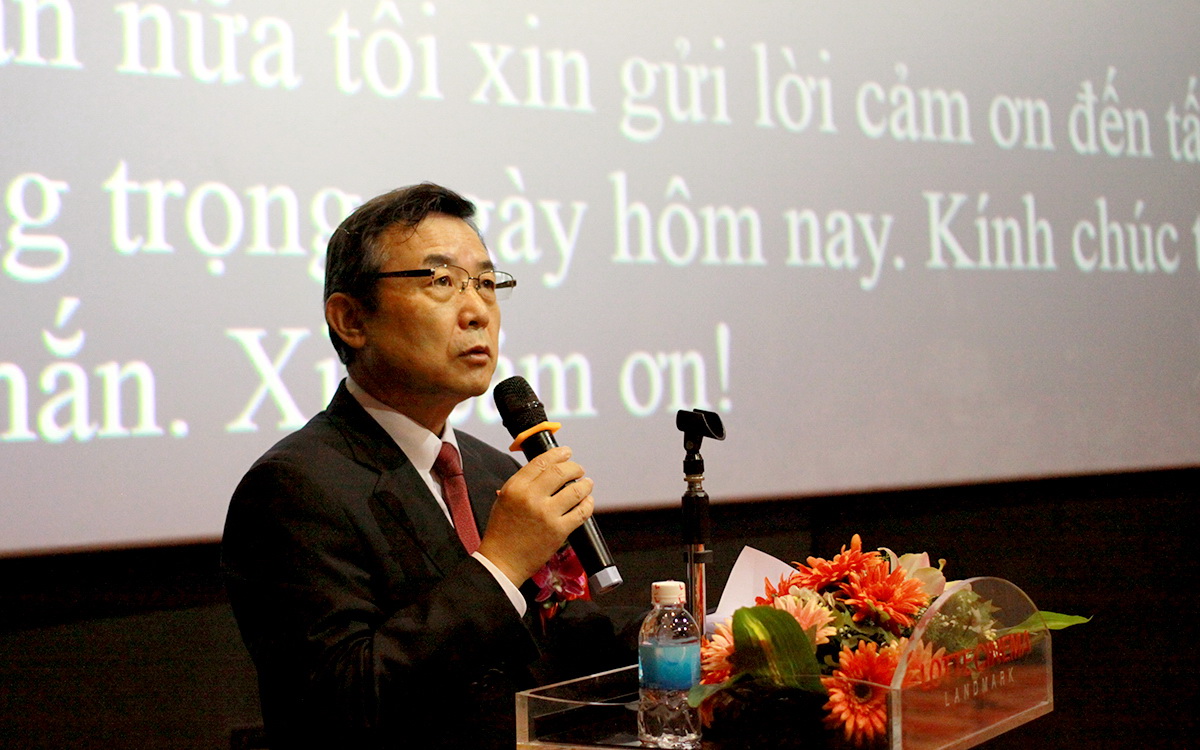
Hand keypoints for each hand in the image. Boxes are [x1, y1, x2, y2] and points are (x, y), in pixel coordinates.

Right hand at [477, 446, 594, 585]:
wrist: (502, 561)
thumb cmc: (502, 532)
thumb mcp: (504, 499)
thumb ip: (523, 483)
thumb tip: (547, 470)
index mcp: (515, 487)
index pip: (542, 461)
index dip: (558, 454)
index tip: (567, 452)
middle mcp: (531, 497)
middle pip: (561, 471)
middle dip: (575, 467)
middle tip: (579, 469)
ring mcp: (546, 514)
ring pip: (576, 489)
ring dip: (585, 484)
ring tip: (587, 483)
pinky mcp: (559, 530)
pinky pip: (582, 511)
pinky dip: (588, 503)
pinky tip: (587, 501)